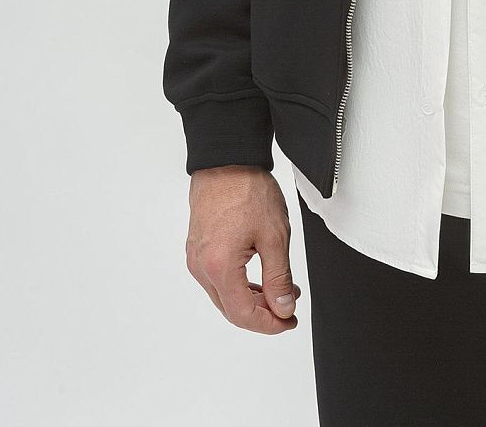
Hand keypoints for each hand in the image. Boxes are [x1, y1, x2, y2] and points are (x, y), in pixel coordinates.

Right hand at [185, 165, 301, 333]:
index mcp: (219, 267)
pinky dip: (239, 285)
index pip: (243, 314)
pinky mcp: (197, 248)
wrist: (226, 160)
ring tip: (282, 290)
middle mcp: (201, 266)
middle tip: (289, 308)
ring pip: (224, 296)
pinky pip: (217, 279)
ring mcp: (196, 257)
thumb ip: (279, 278)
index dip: (269, 324)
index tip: (289, 321)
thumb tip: (283, 309)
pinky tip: (260, 278)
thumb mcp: (274, 236)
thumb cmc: (248, 190)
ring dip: (252, 299)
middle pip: (231, 309)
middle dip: (263, 314)